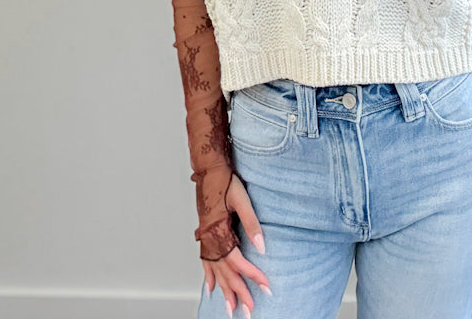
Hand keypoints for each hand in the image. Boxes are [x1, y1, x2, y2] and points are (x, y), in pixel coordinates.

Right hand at [202, 174, 271, 314]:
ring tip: (231, 307)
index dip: (252, 274)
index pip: (237, 261)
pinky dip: (209, 275)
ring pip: (215, 270)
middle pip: (225, 271)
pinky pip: (205, 260)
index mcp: (218, 230)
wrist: (209, 168)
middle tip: (250, 310)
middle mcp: (210, 238)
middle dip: (239, 291)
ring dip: (224, 289)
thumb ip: (252, 224)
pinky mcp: (205, 233)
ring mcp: (205, 237)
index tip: (266, 286)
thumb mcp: (242, 199)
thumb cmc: (225, 180)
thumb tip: (262, 246)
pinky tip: (211, 287)